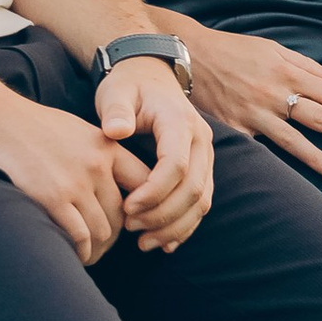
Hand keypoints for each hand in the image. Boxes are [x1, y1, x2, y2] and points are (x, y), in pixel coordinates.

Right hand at [0, 82, 130, 263]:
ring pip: (103, 231)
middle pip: (122, 214)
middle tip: (103, 246)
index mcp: (108, 147)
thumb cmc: (35, 127)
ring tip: (89, 255)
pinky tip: (75, 255)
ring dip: (98, 249)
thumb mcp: (80, 131)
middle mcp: (97, 166)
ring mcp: (76, 183)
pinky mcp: (53, 198)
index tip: (133, 221)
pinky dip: (81, 252)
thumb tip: (114, 186)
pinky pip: (79, 237)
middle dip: (116, 236)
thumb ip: (101, 156)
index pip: (145, 182)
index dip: (145, 207)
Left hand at [94, 58, 216, 251]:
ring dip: (174, 226)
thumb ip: (116, 110)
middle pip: (192, 189)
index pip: (175, 165)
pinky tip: (163, 243)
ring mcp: (205, 156)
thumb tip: (117, 130)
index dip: (153, 192)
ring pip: (201, 201)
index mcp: (179, 122)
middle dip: (162, 215)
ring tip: (142, 242)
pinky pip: (202, 203)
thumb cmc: (129, 87)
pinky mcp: (203, 169)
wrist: (151, 77)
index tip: (126, 207)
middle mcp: (201, 140)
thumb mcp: (117, 92)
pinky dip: (185, 226)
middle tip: (130, 228)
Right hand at [175, 25, 321, 188]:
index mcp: (290, 71)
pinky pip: (263, 150)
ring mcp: (257, 114)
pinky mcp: (237, 130)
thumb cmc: (234, 51)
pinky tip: (298, 180)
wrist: (188, 56)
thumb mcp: (274, 49)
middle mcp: (277, 93)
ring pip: (297, 140)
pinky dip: (283, 163)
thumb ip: (311, 67)